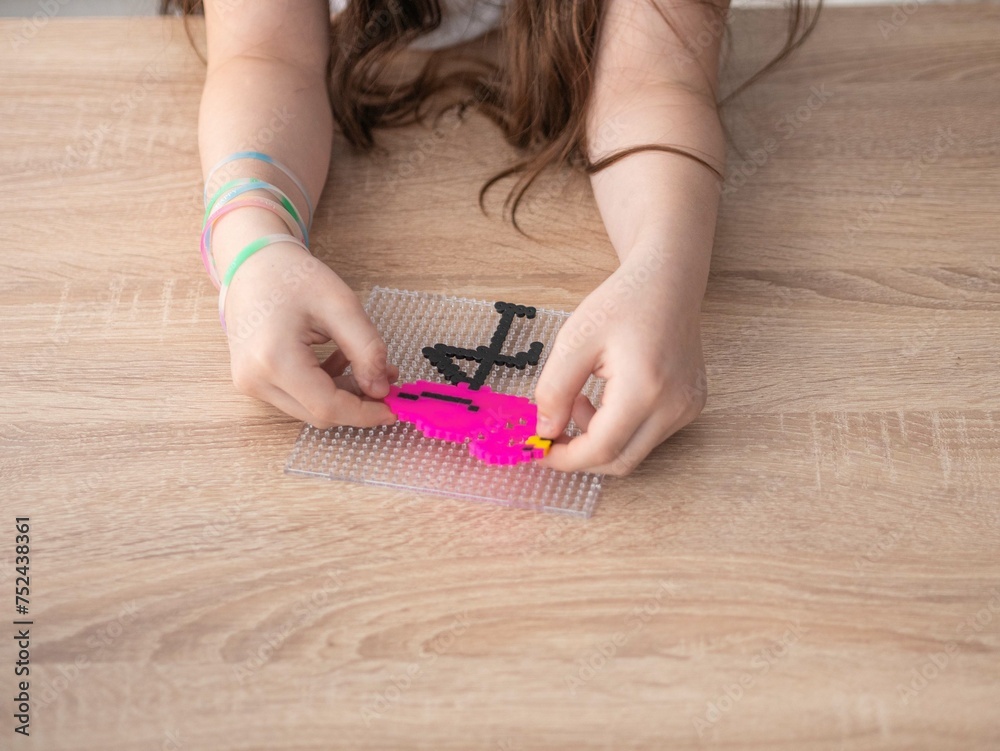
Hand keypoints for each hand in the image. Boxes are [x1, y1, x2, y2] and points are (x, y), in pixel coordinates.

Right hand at [222, 242, 397, 427]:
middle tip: (388, 379)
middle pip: (319, 413)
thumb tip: (381, 390)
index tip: (393, 408)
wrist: (251, 263)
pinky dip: (324, 387)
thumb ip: (367, 350)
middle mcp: (255, 378)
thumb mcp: (341, 305)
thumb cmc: (291, 276)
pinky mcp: (253, 381)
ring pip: (309, 409)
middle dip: (358, 402)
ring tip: (366, 365)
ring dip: (343, 394)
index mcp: (274, 359)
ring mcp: (250, 382)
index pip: (327, 406)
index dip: (365, 413)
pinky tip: (340, 361)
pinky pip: (297, 398)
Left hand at [534, 251, 707, 474]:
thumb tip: (544, 431)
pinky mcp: (690, 405)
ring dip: (600, 440)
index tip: (539, 450)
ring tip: (581, 400)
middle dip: (580, 456)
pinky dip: (621, 431)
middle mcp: (673, 405)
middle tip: (552, 434)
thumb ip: (554, 390)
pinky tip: (607, 400)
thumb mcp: (574, 340)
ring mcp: (687, 408)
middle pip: (620, 462)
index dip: (565, 458)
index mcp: (644, 387)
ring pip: (634, 452)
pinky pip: (649, 436)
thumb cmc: (622, 303)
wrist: (667, 282)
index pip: (601, 449)